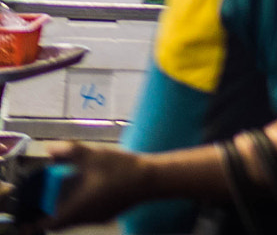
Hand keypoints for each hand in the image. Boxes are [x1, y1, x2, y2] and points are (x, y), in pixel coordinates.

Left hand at [33, 142, 147, 229]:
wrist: (152, 179)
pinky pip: (86, 214)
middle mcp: (86, 216)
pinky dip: (79, 205)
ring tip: (67, 188)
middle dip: (51, 210)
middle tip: (47, 195)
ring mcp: (98, 217)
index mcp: (78, 207)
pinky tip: (87, 188)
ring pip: (74, 217)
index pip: (49, 223)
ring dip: (66, 206)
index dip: (36, 221)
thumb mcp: (95, 156)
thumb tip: (49, 149)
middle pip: (60, 220)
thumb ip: (70, 152)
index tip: (30, 213)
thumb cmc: (122, 169)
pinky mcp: (108, 213)